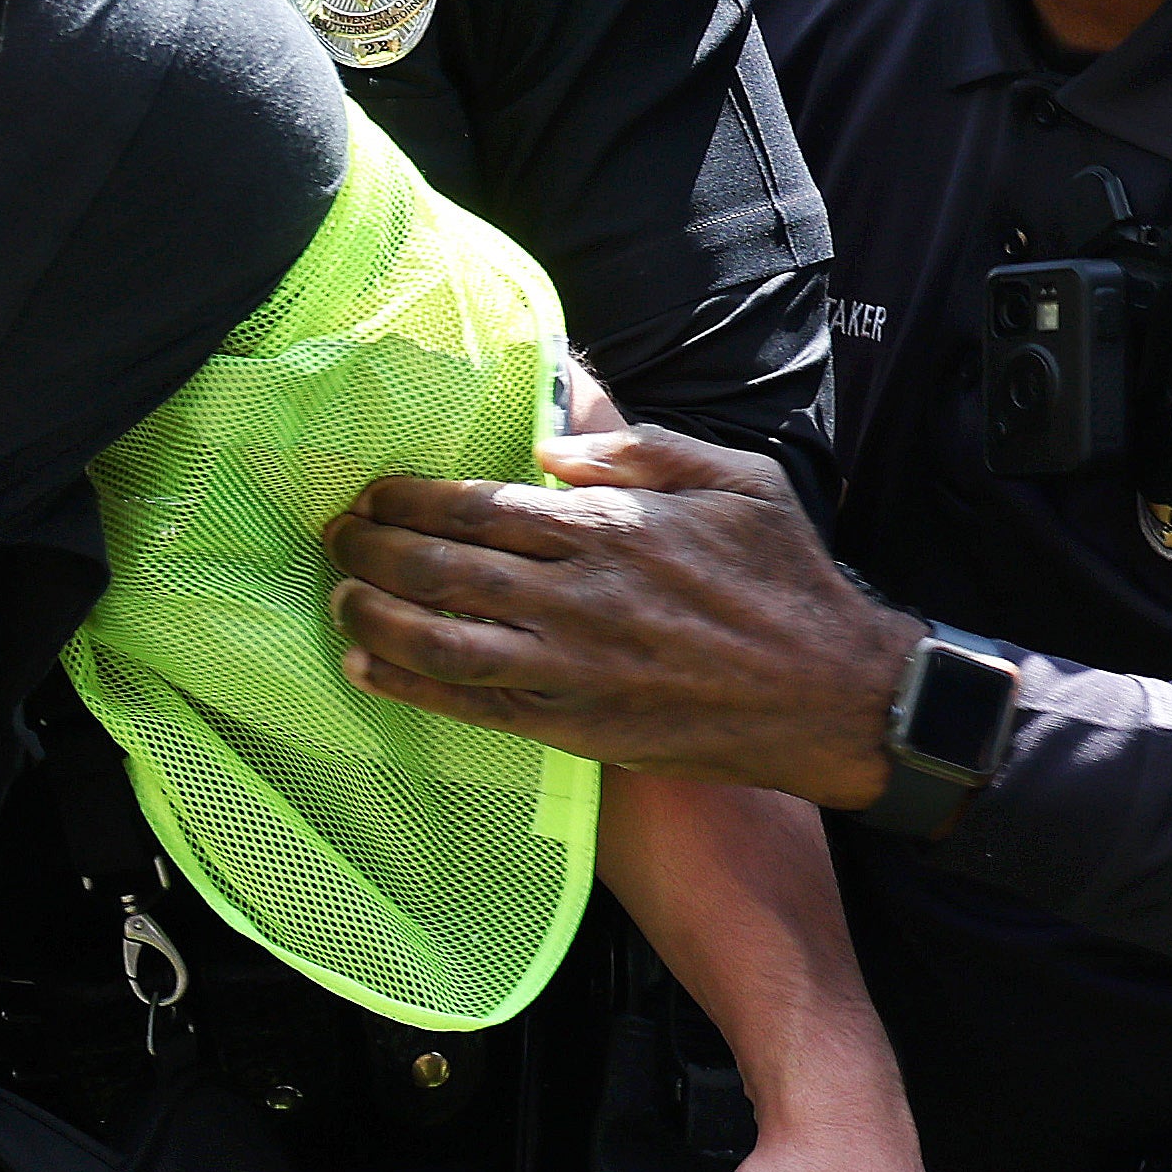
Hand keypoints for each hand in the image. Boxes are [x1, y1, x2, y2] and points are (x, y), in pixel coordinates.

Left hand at [329, 426, 921, 799]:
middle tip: (335, 534)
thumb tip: (553, 445)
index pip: (479, 506)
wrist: (836, 695)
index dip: (410, 498)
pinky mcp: (575, 726)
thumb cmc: (787, 580)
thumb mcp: (737, 481)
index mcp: (612, 529)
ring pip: (441, 640)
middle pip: (442, 568)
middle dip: (373, 548)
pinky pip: (472, 706)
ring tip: (338, 594)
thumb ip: (642, 452)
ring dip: (374, 615)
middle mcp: (580, 597)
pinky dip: (409, 687)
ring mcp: (572, 667)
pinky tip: (366, 667)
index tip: (374, 490)